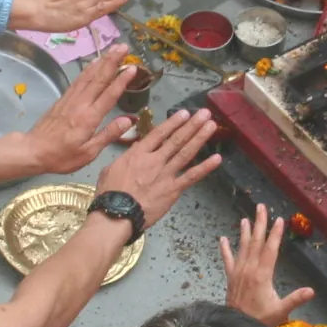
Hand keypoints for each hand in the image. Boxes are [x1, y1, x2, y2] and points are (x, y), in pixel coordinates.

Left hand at [22, 43, 135, 169]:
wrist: (33, 150)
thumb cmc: (62, 156)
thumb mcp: (88, 153)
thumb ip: (108, 135)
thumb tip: (128, 121)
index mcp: (89, 118)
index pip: (109, 95)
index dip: (121, 80)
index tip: (132, 67)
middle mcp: (80, 104)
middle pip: (99, 79)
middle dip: (112, 61)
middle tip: (123, 46)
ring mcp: (70, 99)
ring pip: (88, 76)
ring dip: (101, 61)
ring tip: (112, 49)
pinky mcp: (63, 99)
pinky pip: (78, 80)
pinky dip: (88, 69)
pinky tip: (94, 63)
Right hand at [93, 107, 222, 225]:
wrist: (117, 214)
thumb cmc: (109, 194)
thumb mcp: (110, 169)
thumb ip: (125, 158)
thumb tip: (134, 151)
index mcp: (138, 154)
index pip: (158, 133)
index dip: (173, 122)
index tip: (184, 113)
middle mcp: (155, 160)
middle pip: (176, 139)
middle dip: (192, 125)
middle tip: (205, 113)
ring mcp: (166, 174)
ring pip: (186, 152)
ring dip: (199, 137)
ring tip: (211, 125)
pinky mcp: (173, 189)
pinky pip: (192, 176)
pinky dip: (205, 167)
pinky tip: (217, 158)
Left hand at [220, 205, 312, 326]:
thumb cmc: (261, 320)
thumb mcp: (280, 311)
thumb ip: (295, 299)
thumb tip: (312, 291)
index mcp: (262, 275)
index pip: (270, 249)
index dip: (275, 234)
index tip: (279, 219)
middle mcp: (249, 269)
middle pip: (256, 242)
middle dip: (260, 224)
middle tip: (261, 207)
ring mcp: (238, 272)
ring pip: (242, 248)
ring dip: (245, 232)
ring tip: (245, 219)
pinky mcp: (230, 278)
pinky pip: (227, 260)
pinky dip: (224, 249)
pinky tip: (222, 239)